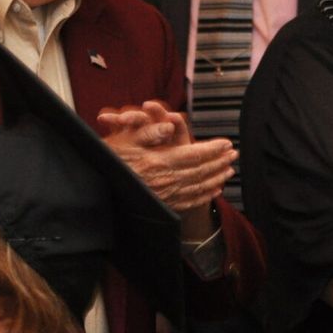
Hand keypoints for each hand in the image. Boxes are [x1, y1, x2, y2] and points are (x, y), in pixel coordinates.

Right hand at [101, 105, 235, 213]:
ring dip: (216, 178)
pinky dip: (204, 195)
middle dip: (219, 162)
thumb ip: (149, 133)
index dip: (212, 148)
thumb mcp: (123, 141)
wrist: (98, 192)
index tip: (227, 143)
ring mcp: (166, 195)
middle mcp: (166, 180)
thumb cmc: (109, 161)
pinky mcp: (163, 206)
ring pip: (198, 186)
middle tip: (234, 155)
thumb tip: (169, 126)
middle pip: (200, 170)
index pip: (194, 154)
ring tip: (229, 171)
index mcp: (159, 161)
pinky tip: (214, 191)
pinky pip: (189, 201)